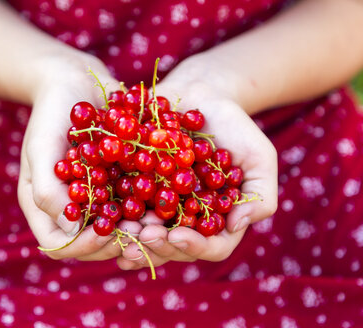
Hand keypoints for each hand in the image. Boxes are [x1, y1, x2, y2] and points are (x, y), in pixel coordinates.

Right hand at [18, 58, 142, 260]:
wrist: (77, 82)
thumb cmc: (51, 112)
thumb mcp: (42, 147)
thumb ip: (47, 190)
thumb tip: (69, 232)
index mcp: (46, 205)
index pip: (60, 245)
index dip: (83, 247)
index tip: (107, 235)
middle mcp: (73, 207)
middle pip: (94, 243)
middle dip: (118, 243)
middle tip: (142, 234)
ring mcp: (99, 196)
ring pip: (119, 228)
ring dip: (139, 230)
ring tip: (158, 223)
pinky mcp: (120, 182)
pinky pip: (136, 203)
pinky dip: (151, 207)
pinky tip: (168, 203)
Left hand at [117, 58, 277, 268]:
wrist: (200, 96)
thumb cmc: (234, 127)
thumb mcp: (259, 156)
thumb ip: (260, 194)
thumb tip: (237, 226)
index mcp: (217, 219)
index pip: (212, 247)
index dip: (195, 247)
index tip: (179, 234)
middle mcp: (188, 220)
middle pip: (174, 248)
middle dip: (158, 246)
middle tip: (143, 235)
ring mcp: (161, 207)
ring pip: (146, 236)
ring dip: (132, 240)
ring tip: (120, 232)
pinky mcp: (137, 190)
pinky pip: (124, 211)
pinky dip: (114, 218)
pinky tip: (103, 220)